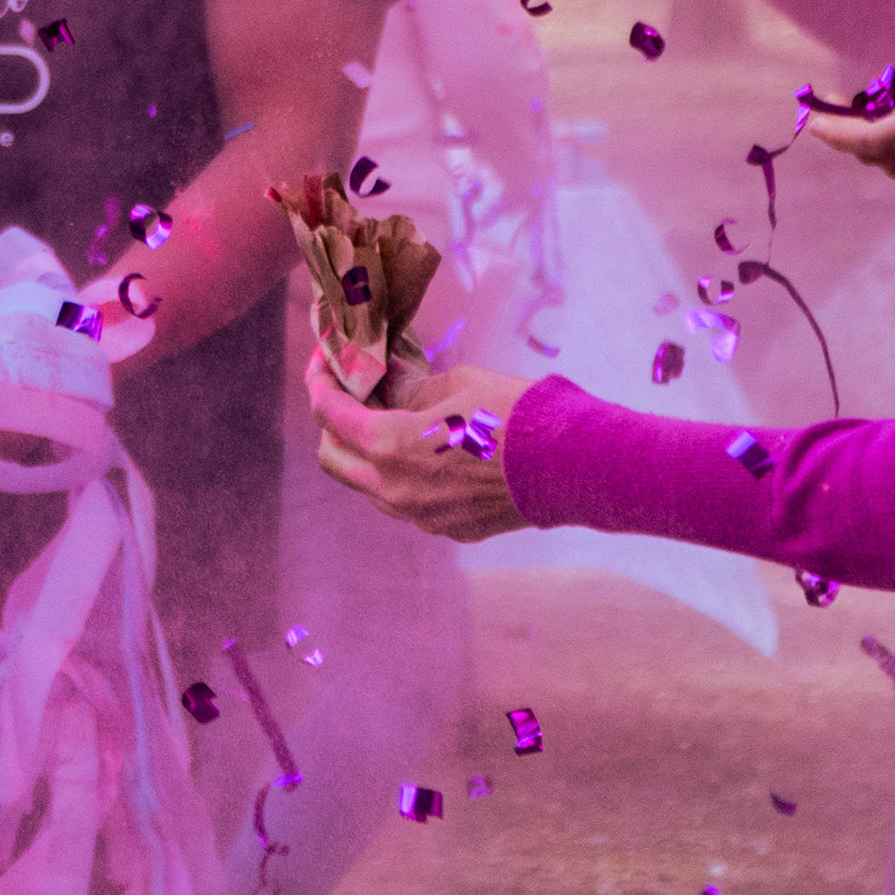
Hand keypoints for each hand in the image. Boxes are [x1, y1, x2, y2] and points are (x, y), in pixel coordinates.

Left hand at [307, 352, 535, 542]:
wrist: (575, 465)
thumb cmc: (518, 413)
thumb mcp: (455, 383)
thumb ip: (410, 391)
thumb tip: (390, 391)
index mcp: (390, 445)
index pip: (328, 415)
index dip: (320, 383)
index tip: (322, 364)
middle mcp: (395, 489)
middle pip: (332, 459)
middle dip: (331, 425)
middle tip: (350, 395)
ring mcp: (421, 516)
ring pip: (366, 487)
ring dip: (364, 455)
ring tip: (385, 421)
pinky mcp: (447, 529)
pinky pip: (404, 503)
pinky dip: (399, 476)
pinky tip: (423, 451)